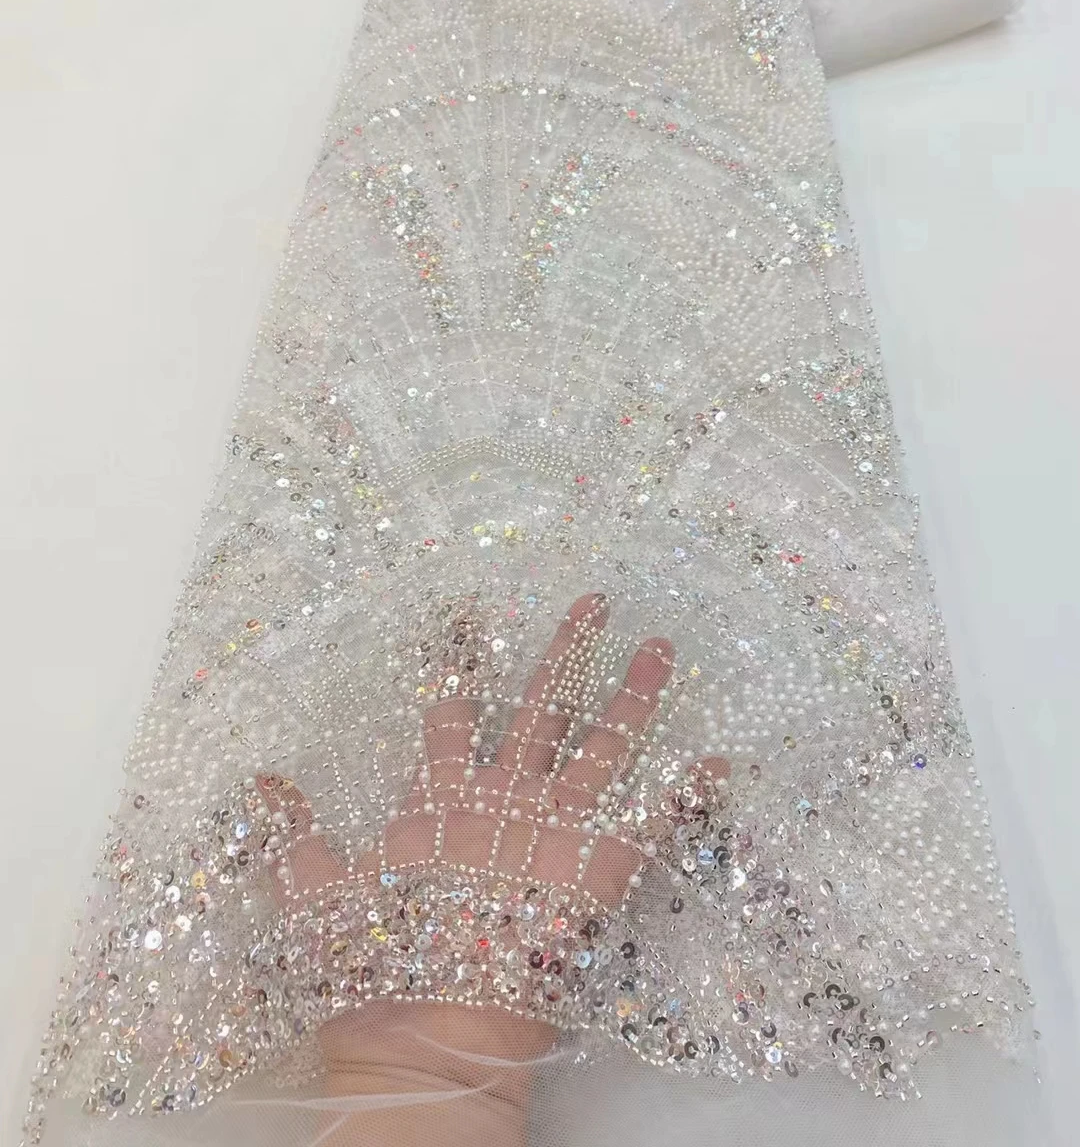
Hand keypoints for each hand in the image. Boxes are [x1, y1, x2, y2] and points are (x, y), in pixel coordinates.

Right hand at [257, 593, 726, 1145]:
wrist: (427, 1041)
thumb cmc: (371, 968)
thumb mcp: (318, 895)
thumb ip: (294, 834)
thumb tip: (260, 780)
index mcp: (439, 800)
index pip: (451, 707)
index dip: (461, 656)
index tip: (472, 609)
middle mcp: (502, 799)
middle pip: (542, 707)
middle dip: (568, 652)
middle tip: (595, 603)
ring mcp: (552, 830)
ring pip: (601, 746)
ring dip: (632, 697)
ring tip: (660, 649)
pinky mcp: (596, 870)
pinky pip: (652, 824)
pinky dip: (687, 795)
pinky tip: (718, 762)